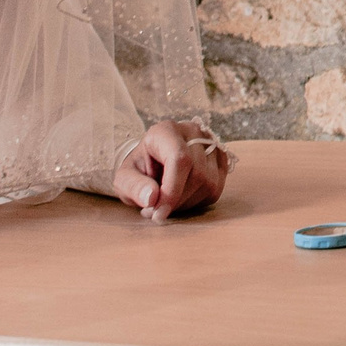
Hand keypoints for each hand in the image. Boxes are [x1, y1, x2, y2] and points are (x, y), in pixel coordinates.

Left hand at [115, 119, 232, 219]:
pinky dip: (196, 201)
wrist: (154, 162)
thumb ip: (133, 187)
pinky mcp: (221, 161)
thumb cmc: (139, 170)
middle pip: (196, 174)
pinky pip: (214, 190)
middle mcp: (193, 133)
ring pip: (208, 184)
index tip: (158, 214)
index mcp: (166, 131)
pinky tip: (181, 198)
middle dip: (176, 201)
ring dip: (185, 204)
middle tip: (155, 211)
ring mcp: (211, 145)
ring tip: (166, 203)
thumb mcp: (124, 178)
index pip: (179, 159)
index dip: (171, 190)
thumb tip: (151, 198)